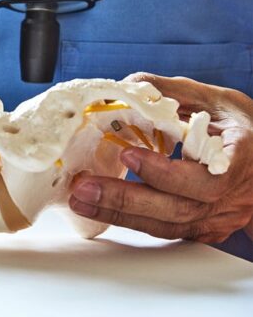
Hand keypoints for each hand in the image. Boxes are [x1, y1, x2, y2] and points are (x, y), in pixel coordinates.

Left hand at [69, 73, 252, 243]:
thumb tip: (125, 87)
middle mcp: (232, 196)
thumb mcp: (214, 99)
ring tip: (80, 199)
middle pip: (178, 208)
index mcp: (241, 158)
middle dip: (125, 198)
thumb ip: (171, 92)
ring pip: (166, 224)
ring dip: (118, 214)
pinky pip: (163, 230)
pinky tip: (98, 209)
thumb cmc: (240, 126)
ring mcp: (217, 218)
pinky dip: (129, 220)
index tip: (129, 155)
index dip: (166, 172)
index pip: (207, 178)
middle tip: (85, 186)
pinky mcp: (201, 229)